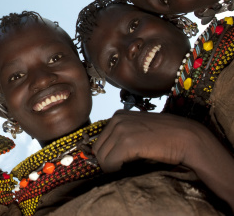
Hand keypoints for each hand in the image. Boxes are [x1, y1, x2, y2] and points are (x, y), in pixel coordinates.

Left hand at [93, 110, 233, 210]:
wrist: (186, 137)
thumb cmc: (165, 137)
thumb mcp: (139, 129)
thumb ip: (123, 135)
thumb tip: (107, 153)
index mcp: (117, 115)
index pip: (99, 140)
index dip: (107, 154)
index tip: (117, 162)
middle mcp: (116, 119)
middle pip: (98, 148)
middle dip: (107, 161)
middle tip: (121, 168)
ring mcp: (121, 129)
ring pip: (102, 157)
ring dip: (111, 167)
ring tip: (126, 169)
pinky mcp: (127, 142)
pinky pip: (110, 162)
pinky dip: (115, 170)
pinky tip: (126, 170)